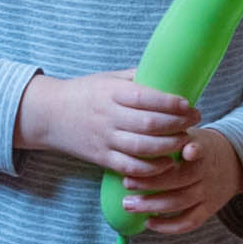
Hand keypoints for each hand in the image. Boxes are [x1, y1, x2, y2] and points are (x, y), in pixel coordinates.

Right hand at [14, 69, 197, 178]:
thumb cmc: (83, 93)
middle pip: (150, 124)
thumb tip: (168, 74)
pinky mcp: (101, 158)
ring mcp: (104, 139)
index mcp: (111, 93)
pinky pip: (130, 167)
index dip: (171, 103)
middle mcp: (108, 117)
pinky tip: (166, 163)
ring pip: (143, 148)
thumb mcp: (107, 78)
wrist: (48, 114)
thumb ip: (136, 77)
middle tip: (195, 120)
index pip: (146, 98)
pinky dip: (151, 169)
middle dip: (178, 124)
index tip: (188, 104)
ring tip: (184, 141)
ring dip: (169, 146)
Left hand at [124, 125, 242, 234]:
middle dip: (151, 183)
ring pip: (181, 202)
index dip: (195, 150)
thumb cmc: (197, 146)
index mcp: (203, 149)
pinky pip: (189, 222)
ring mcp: (209, 192)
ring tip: (129, 204)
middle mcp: (207, 172)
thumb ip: (170, 135)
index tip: (187, 150)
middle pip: (181, 179)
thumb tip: (135, 134)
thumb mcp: (191, 134)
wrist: (234, 162)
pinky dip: (168, 226)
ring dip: (152, 205)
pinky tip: (148, 223)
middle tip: (127, 183)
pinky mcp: (209, 209)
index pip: (201, 149)